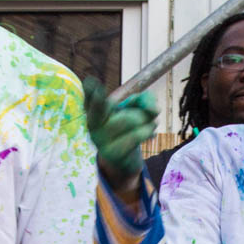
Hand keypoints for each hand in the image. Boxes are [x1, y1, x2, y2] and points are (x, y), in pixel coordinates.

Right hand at [83, 77, 157, 194]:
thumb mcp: (132, 110)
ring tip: (150, 126)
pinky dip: (148, 132)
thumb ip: (142, 100)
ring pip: (131, 120)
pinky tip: (151, 134)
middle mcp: (93, 126)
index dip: (90, 92)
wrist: (124, 161)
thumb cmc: (128, 130)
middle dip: (140, 109)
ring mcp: (101, 141)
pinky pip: (136, 136)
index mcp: (94, 113)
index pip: (90, 101)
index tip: (91, 82)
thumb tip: (153, 109)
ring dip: (148, 122)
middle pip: (117, 106)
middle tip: (150, 113)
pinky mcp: (112, 153)